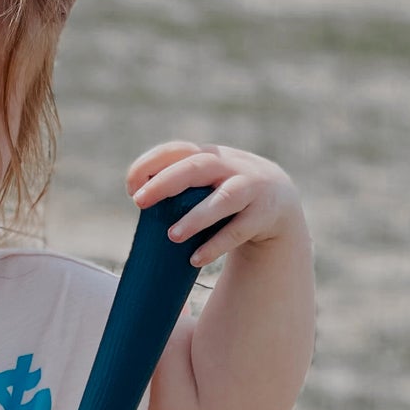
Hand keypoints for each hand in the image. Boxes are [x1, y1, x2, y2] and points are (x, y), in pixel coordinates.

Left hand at [126, 140, 308, 268]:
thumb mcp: (205, 182)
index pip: (176, 150)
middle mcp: (231, 166)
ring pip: (224, 199)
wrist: (278, 203)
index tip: (130, 188)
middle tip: (140, 202)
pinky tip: (195, 259)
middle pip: (197, 167)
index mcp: (209, 156)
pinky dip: (217, 244)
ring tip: (172, 236)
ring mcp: (251, 188)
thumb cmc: (224, 194)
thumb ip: (179, 185)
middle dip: (166, 182)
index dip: (151, 163)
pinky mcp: (264, 214)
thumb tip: (137, 200)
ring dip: (197, 216)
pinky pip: (239, 230)